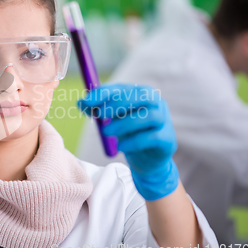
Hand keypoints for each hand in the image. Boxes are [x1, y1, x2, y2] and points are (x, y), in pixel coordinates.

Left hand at [77, 83, 179, 200]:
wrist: (146, 160)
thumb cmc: (128, 133)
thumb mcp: (111, 120)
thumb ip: (96, 109)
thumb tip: (80, 102)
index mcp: (140, 94)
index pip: (122, 88)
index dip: (104, 93)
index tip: (87, 101)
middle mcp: (156, 103)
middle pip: (141, 96)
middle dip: (118, 104)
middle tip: (100, 116)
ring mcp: (164, 121)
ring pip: (148, 116)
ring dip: (124, 124)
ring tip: (107, 133)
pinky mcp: (167, 140)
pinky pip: (152, 137)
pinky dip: (133, 142)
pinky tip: (121, 147)